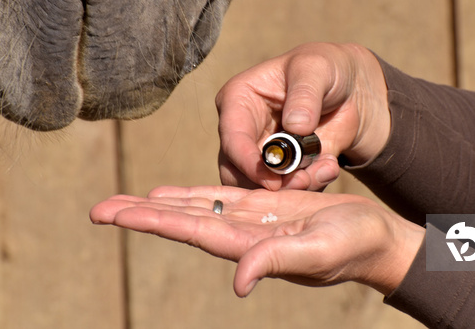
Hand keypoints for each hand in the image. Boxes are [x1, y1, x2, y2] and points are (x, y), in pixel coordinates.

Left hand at [90, 186, 423, 296]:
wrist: (376, 239)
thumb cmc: (353, 247)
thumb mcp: (317, 251)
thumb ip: (276, 260)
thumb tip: (237, 281)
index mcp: (247, 244)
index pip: (188, 230)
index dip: (149, 220)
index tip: (112, 214)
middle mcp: (241, 235)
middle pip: (181, 221)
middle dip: (140, 214)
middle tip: (98, 208)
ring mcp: (251, 222)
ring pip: (196, 208)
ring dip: (160, 204)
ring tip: (126, 201)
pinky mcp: (266, 208)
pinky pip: (221, 198)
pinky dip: (193, 194)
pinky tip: (173, 193)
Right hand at [215, 42, 390, 190]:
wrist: (349, 89)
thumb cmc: (323, 68)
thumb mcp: (315, 69)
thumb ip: (305, 94)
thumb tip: (295, 125)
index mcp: (238, 100)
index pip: (232, 137)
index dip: (247, 162)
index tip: (273, 179)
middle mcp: (243, 131)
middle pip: (236, 172)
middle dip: (269, 184)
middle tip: (303, 182)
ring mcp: (262, 154)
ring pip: (261, 187)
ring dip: (294, 187)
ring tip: (326, 167)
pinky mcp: (283, 170)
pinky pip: (289, 191)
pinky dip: (311, 186)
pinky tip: (330, 165)